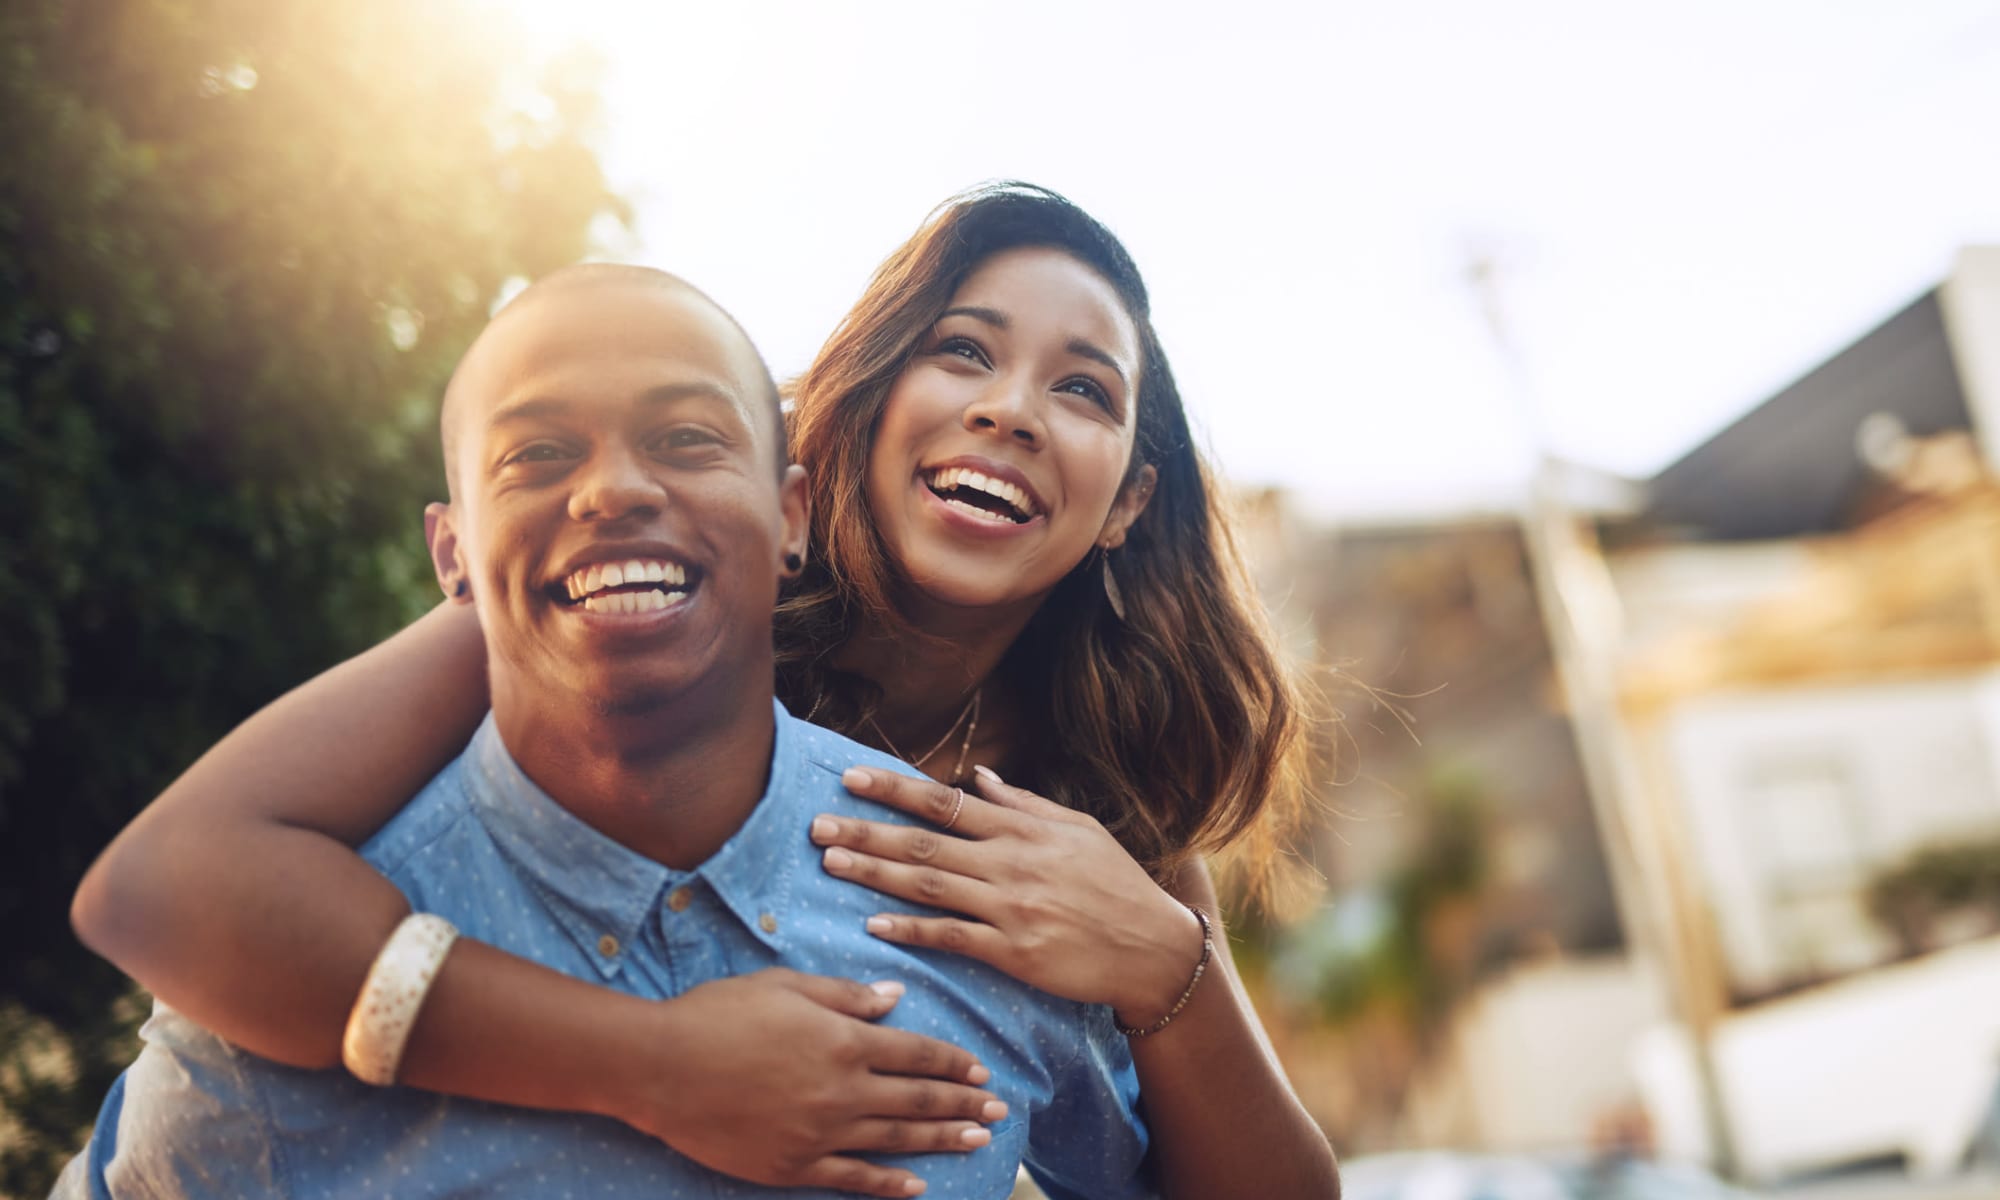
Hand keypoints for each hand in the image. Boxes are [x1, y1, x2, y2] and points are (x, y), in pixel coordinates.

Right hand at [625, 968, 1007, 1196]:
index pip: (915, 1053)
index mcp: (843, 1040)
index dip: (951, 1062)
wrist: (660, 1068)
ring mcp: (819, 1134)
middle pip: (916, 1101)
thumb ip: (846, 996)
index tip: (979, 1069)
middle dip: (962, 1104)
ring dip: (942, 1140)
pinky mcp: (792, 1167)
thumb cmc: (719, 1014)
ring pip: (896, 1141)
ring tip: (978, 1141)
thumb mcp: (786, 987)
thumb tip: (894, 999)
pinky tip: (915, 1186)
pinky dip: (887, 1185)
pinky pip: (851, 1180)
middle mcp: (841, 1090)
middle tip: (998, 1109)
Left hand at [813, 766, 1205, 1029]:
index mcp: (1023, 830)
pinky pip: (952, 937)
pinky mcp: (1014, 952)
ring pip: (930, 885)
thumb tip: (982, 778)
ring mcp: (1011, 908)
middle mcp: (1011, 863)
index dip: (895, 789)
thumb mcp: (1079, 830)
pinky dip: (911, 929)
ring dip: (876, 873)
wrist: (1153, 948)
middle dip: (866, 831)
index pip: (946, 803)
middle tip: (816, 824)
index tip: (851, 777)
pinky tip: (874, 922)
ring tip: (830, 863)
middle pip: (925, 842)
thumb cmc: (1116, 885)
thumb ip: (1025, 805)